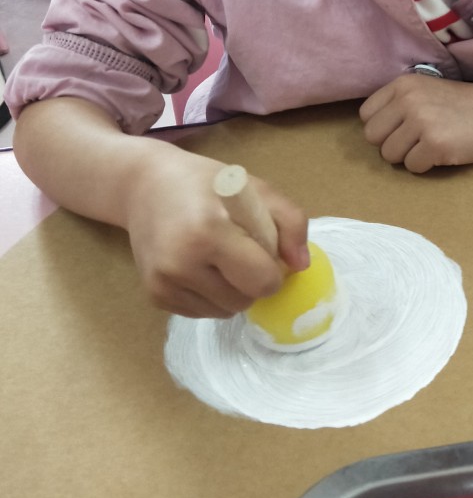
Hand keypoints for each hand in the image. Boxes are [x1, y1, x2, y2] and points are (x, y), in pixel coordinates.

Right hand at [123, 150, 307, 317]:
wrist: (146, 186)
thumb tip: (300, 266)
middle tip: (242, 250)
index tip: (264, 249)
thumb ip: (290, 221)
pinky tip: (201, 266)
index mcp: (209, 231)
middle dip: (253, 281)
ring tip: (220, 257)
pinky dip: (211, 296)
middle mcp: (181, 263)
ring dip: (233, 291)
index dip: (273, 268)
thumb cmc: (207, 185)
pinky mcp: (154, 296)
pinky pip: (202, 313)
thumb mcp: (256, 188)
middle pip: (245, 301)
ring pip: (225, 312)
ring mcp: (164, 283)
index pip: (262, 280)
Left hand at [359, 74, 472, 173]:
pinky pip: (412, 167)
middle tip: (415, 141)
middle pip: (373, 137)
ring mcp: (422, 122)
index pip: (366, 115)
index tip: (402, 128)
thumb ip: (398, 103)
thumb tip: (372, 129)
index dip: (382, 127)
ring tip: (430, 145)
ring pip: (390, 155)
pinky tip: (443, 152)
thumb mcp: (425, 90)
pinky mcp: (436, 145)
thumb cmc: (462, 104)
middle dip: (391, 144)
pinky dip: (425, 166)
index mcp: (403, 85)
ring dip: (408, 157)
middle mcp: (409, 100)